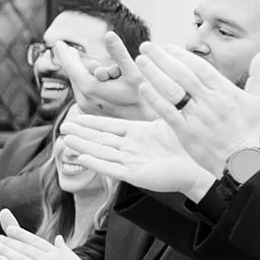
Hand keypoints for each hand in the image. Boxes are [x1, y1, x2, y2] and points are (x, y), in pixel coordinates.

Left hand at [0, 209, 91, 259]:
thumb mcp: (75, 259)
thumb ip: (64, 249)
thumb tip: (59, 238)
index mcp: (55, 253)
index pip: (35, 240)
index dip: (21, 234)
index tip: (9, 229)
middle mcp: (47, 259)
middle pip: (24, 247)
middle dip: (9, 241)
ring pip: (20, 258)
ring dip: (6, 251)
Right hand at [68, 111, 213, 199]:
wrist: (196, 166)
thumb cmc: (185, 145)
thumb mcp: (167, 121)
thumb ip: (157, 104)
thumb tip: (149, 84)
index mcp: (137, 135)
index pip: (110, 127)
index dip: (92, 122)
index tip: (77, 116)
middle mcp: (130, 148)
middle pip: (100, 139)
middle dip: (81, 133)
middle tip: (62, 128)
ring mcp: (131, 162)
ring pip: (101, 152)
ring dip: (83, 146)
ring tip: (66, 140)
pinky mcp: (134, 175)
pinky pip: (111, 168)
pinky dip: (96, 163)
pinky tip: (82, 158)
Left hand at [134, 43, 259, 179]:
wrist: (240, 161)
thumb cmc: (248, 131)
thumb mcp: (257, 101)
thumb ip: (258, 76)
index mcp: (224, 91)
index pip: (199, 67)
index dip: (181, 55)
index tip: (167, 46)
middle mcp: (209, 101)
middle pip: (182, 73)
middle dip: (162, 58)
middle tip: (146, 46)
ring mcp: (196, 116)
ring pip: (172, 90)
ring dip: (154, 73)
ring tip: (141, 60)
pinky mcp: (186, 132)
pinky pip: (167, 112)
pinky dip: (155, 99)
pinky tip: (143, 87)